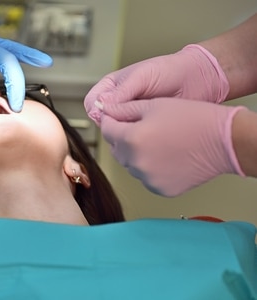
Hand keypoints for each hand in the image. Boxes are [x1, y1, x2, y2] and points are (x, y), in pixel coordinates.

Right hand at [85, 45, 229, 124]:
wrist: (197, 81)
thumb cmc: (170, 71)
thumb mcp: (142, 76)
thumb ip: (122, 91)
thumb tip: (101, 105)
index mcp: (111, 87)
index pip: (92, 102)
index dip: (96, 111)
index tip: (108, 115)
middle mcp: (118, 104)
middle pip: (101, 121)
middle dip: (110, 124)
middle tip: (126, 123)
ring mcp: (130, 118)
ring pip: (115, 132)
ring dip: (123, 132)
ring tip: (139, 127)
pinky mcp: (142, 129)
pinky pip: (131, 138)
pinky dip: (135, 138)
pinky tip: (145, 134)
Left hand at [96, 98, 244, 195]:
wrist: (223, 141)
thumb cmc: (193, 119)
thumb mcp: (154, 105)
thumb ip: (124, 109)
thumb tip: (106, 110)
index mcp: (131, 139)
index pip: (106, 131)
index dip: (110, 121)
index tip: (115, 117)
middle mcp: (136, 163)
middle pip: (117, 149)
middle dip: (122, 138)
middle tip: (140, 128)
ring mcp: (148, 179)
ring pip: (130, 165)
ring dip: (136, 154)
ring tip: (157, 142)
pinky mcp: (160, 189)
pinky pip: (145, 177)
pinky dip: (150, 168)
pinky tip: (164, 157)